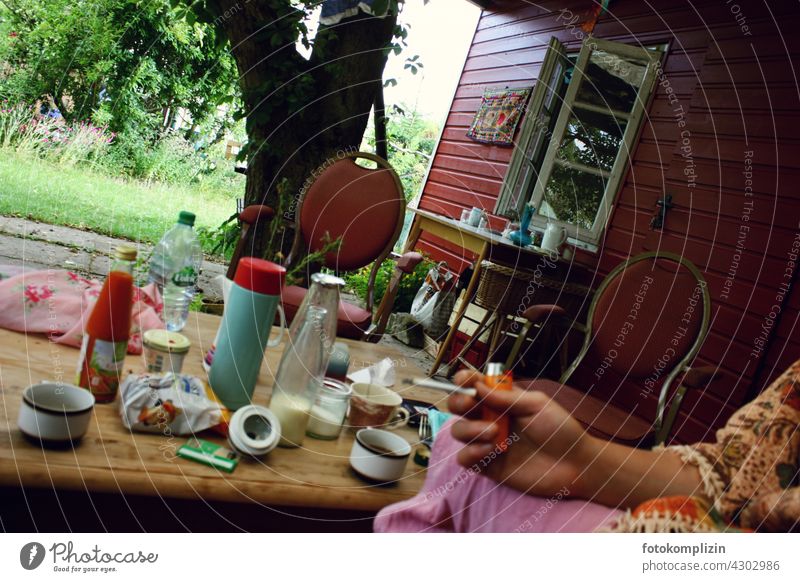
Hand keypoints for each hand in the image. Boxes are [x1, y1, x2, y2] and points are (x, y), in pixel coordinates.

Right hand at [448, 370, 597, 499]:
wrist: (574, 464)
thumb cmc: (560, 429)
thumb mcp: (537, 404)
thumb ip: (507, 397)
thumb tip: (479, 386)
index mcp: (501, 400)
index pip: (474, 385)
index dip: (464, 379)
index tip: (464, 380)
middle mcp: (490, 418)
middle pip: (458, 406)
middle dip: (459, 402)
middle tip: (473, 405)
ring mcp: (487, 442)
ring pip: (458, 431)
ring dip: (470, 429)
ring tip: (494, 433)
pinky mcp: (488, 466)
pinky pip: (465, 459)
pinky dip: (471, 453)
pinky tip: (491, 451)